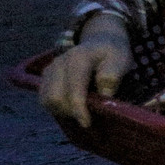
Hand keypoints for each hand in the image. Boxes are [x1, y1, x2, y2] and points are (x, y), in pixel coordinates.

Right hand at [38, 13, 134, 128]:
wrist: (101, 41)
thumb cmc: (112, 55)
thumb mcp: (120, 60)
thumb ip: (112, 76)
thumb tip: (103, 95)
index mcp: (78, 58)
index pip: (73, 87)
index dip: (78, 108)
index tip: (87, 122)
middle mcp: (59, 62)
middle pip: (54, 97)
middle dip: (70, 111)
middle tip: (87, 115)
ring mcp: (50, 68)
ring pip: (46, 100)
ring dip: (62, 110)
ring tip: (80, 109)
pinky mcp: (46, 76)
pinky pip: (44, 98)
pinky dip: (57, 107)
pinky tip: (72, 105)